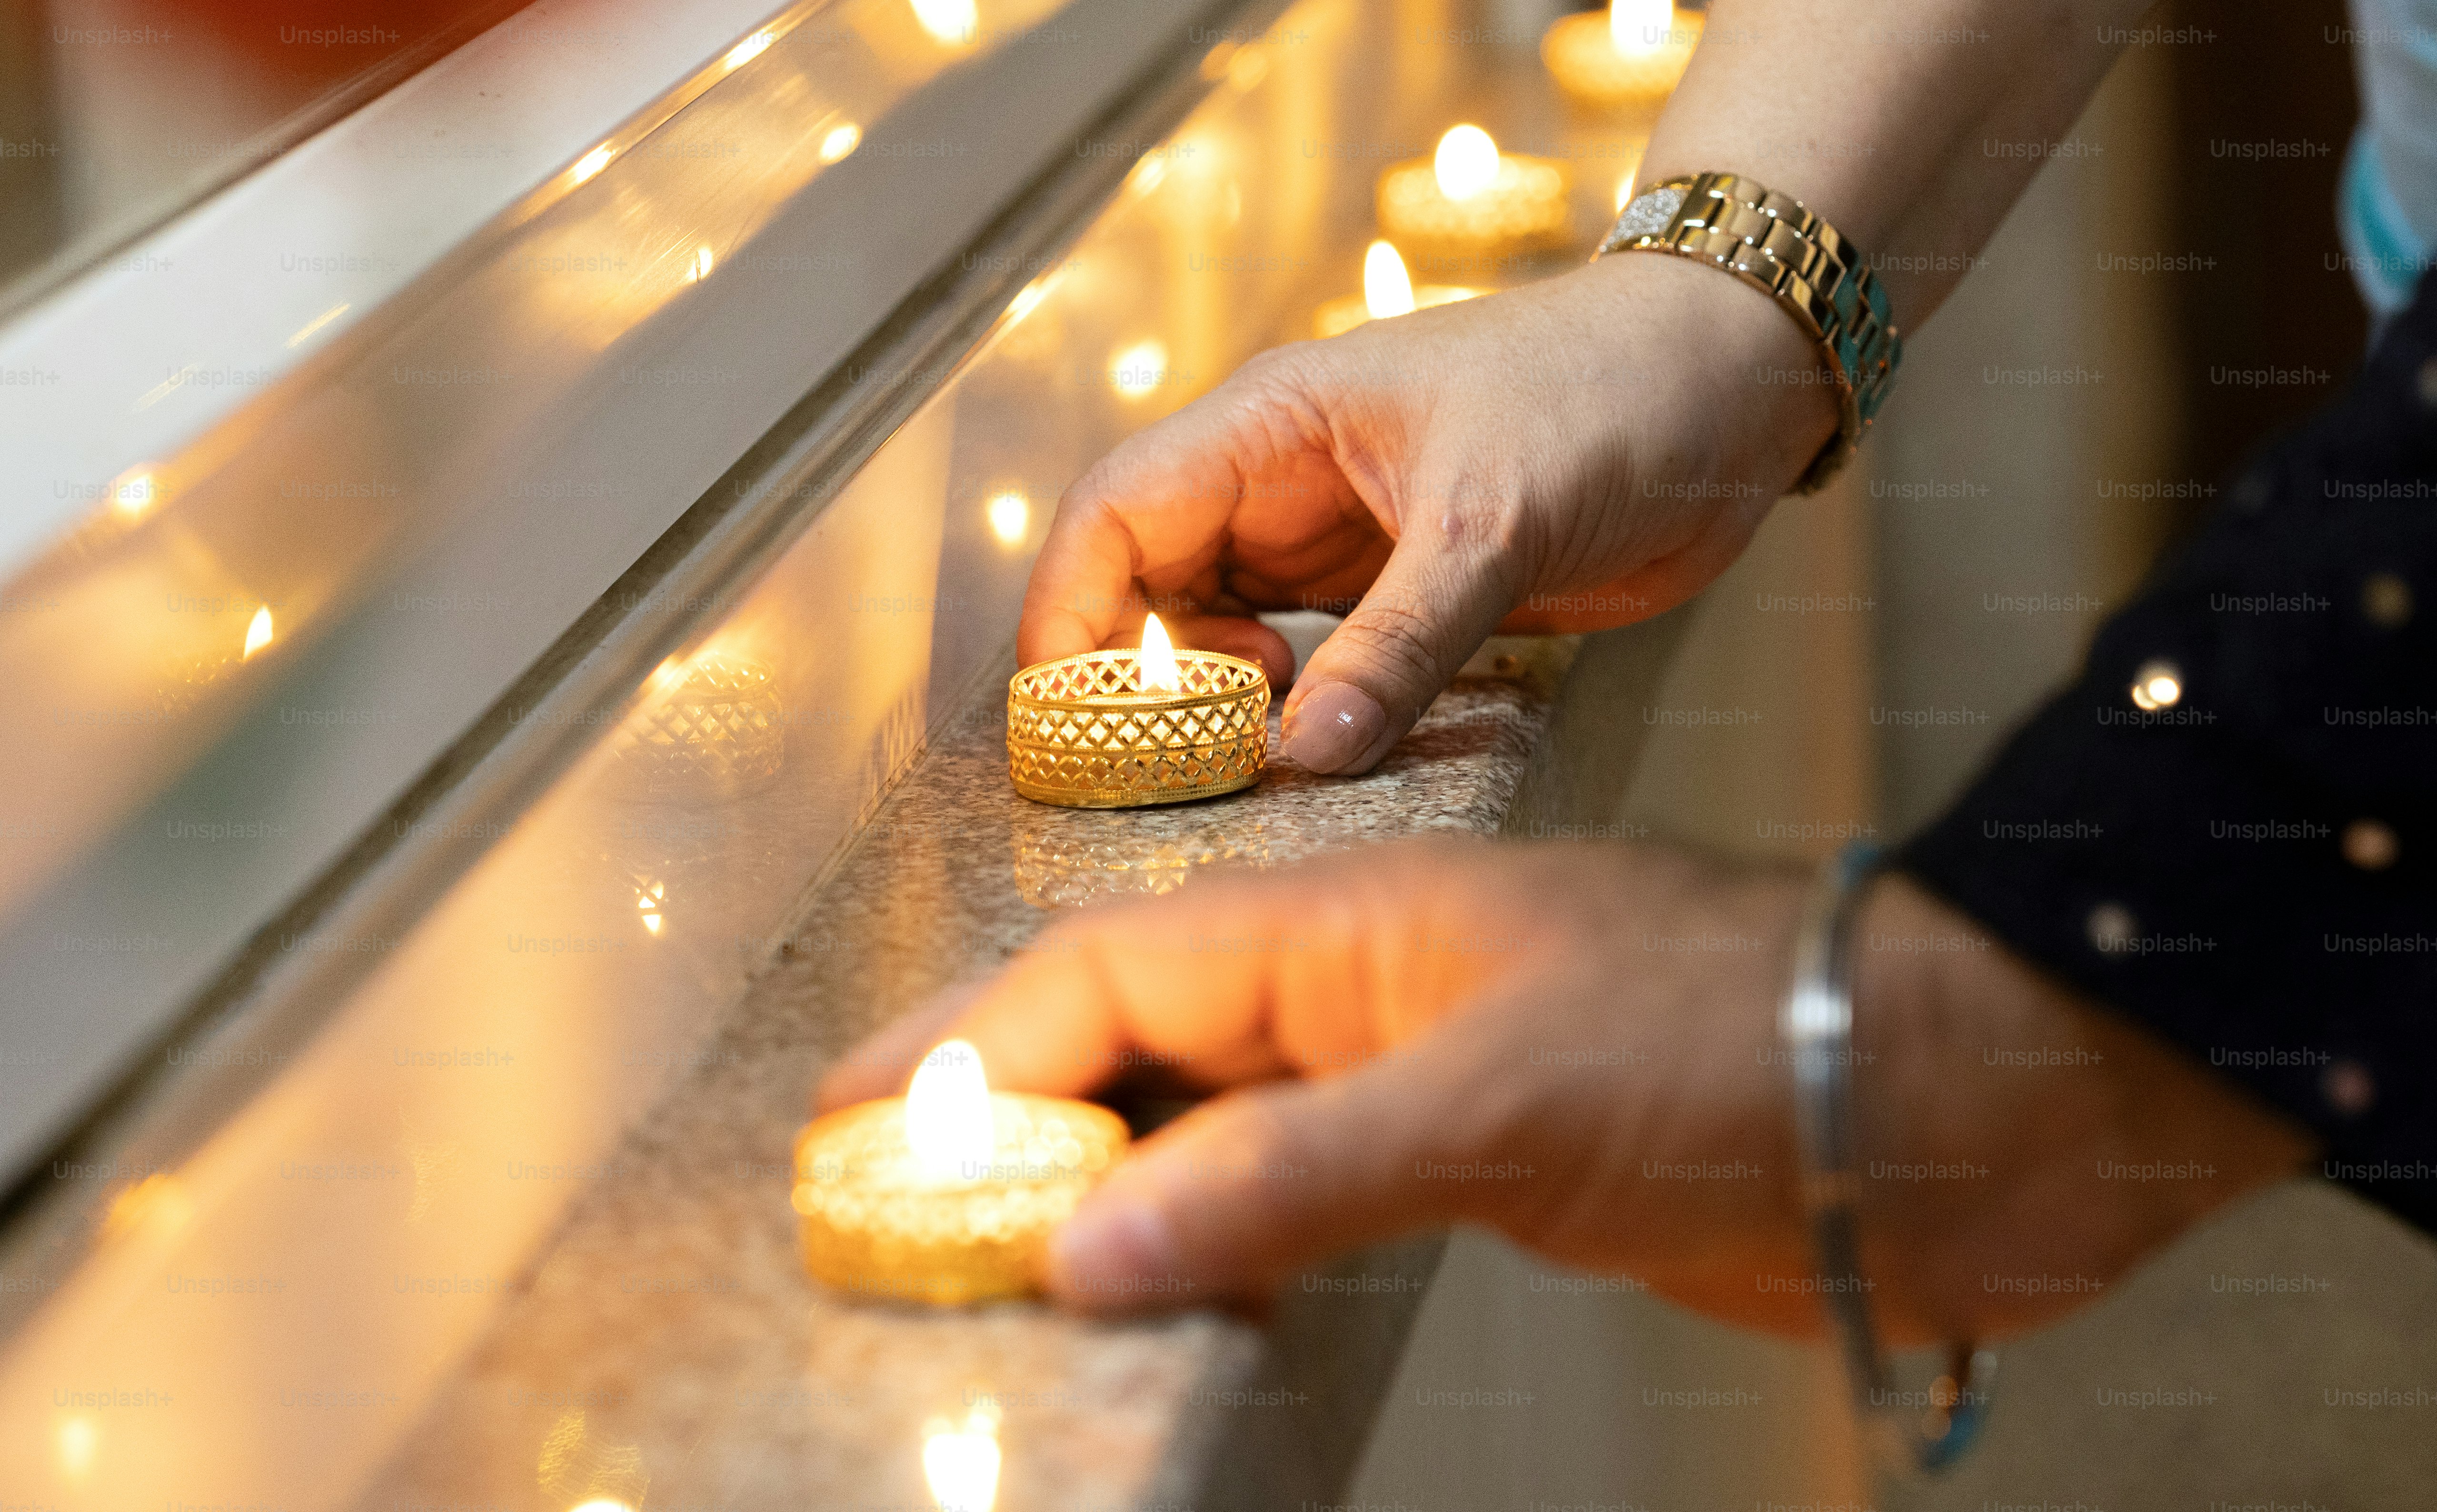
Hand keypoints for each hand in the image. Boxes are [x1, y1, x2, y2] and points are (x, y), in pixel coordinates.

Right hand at [821, 840, 2311, 1340]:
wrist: (1938, 1106)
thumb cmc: (1736, 1042)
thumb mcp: (1493, 1098)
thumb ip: (1282, 1173)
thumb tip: (1089, 1246)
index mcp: (1356, 921)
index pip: (1115, 970)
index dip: (976, 1041)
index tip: (861, 1115)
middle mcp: (1372, 990)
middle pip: (1148, 1039)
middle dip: (1018, 1111)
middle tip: (894, 1197)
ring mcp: (1424, 1077)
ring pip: (1218, 1123)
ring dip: (1112, 1182)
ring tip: (997, 1255)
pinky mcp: (1482, 1164)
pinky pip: (1303, 1194)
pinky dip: (1218, 1240)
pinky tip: (1168, 1290)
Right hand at [1017, 254, 1836, 773]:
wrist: (1730, 386)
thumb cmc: (1611, 398)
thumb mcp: (1496, 520)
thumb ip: (1399, 641)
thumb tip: (1302, 752)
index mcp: (1274, 425)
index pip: (1115, 512)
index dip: (1070, 613)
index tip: (1067, 717)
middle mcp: (1284, 482)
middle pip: (1146, 582)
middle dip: (1128, 676)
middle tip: (1153, 772)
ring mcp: (1336, 540)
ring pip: (1216, 630)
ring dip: (1205, 703)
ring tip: (1234, 766)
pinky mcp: (1394, 592)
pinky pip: (1305, 662)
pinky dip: (1288, 712)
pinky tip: (1310, 746)